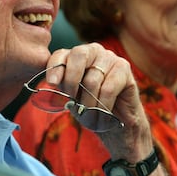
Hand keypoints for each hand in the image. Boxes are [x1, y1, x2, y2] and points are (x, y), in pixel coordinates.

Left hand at [47, 43, 153, 161]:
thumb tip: (53, 81)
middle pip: (78, 55)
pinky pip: (108, 89)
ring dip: (89, 104)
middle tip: (74, 102)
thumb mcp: (71, 97)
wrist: (117, 125)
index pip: (61, 54)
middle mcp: (93, 50)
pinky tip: (103, 115)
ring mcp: (110, 57)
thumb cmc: (91, 108)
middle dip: (72, 81)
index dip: (55, 67)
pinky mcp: (125, 68)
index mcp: (76, 56)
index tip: (52, 83)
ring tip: (91, 118)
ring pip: (92, 79)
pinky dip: (103, 106)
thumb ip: (63, 85)